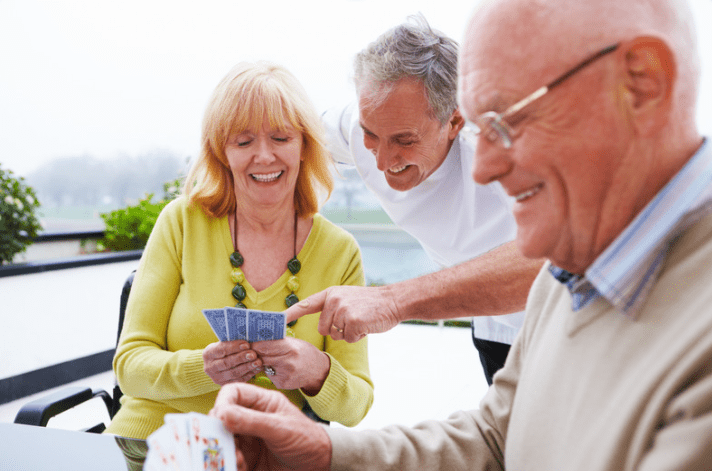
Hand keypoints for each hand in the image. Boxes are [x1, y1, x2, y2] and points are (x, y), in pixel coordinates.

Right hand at [203, 340, 262, 385]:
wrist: (220, 362)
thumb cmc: (227, 348)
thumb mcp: (226, 342)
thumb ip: (233, 341)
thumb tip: (248, 335)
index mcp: (208, 354)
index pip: (221, 350)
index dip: (234, 347)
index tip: (246, 344)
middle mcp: (209, 367)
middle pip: (227, 363)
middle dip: (241, 358)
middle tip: (253, 354)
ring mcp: (217, 378)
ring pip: (234, 373)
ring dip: (247, 367)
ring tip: (258, 362)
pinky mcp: (226, 384)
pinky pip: (239, 380)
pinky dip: (250, 374)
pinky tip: (257, 368)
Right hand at [210, 383, 331, 470]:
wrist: (319, 465)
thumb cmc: (307, 439)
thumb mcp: (281, 428)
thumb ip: (252, 421)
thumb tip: (222, 414)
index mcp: (261, 402)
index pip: (233, 393)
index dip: (223, 402)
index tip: (219, 418)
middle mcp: (251, 418)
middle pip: (222, 418)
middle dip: (218, 431)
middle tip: (222, 444)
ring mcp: (248, 439)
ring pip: (223, 441)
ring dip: (224, 451)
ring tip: (237, 460)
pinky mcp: (247, 458)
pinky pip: (229, 459)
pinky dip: (229, 464)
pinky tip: (240, 467)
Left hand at [251, 337, 329, 394]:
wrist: (319, 371)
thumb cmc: (306, 353)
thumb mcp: (295, 343)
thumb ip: (278, 341)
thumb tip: (259, 336)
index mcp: (291, 349)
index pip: (265, 345)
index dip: (255, 343)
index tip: (249, 341)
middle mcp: (287, 363)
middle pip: (261, 356)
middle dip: (255, 352)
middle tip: (250, 349)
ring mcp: (284, 375)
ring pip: (263, 366)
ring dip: (262, 362)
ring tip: (267, 357)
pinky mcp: (282, 384)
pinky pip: (269, 375)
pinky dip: (270, 371)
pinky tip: (277, 368)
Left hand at [285, 285, 401, 341]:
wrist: (393, 301)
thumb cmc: (371, 304)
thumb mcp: (348, 298)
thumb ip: (333, 307)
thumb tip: (323, 326)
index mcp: (330, 293)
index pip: (304, 305)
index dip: (289, 315)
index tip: (274, 322)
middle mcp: (333, 300)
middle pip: (323, 329)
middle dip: (336, 330)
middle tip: (353, 320)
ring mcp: (342, 309)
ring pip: (336, 335)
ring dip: (348, 333)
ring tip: (361, 320)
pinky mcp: (353, 320)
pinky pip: (348, 339)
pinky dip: (358, 336)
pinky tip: (366, 325)